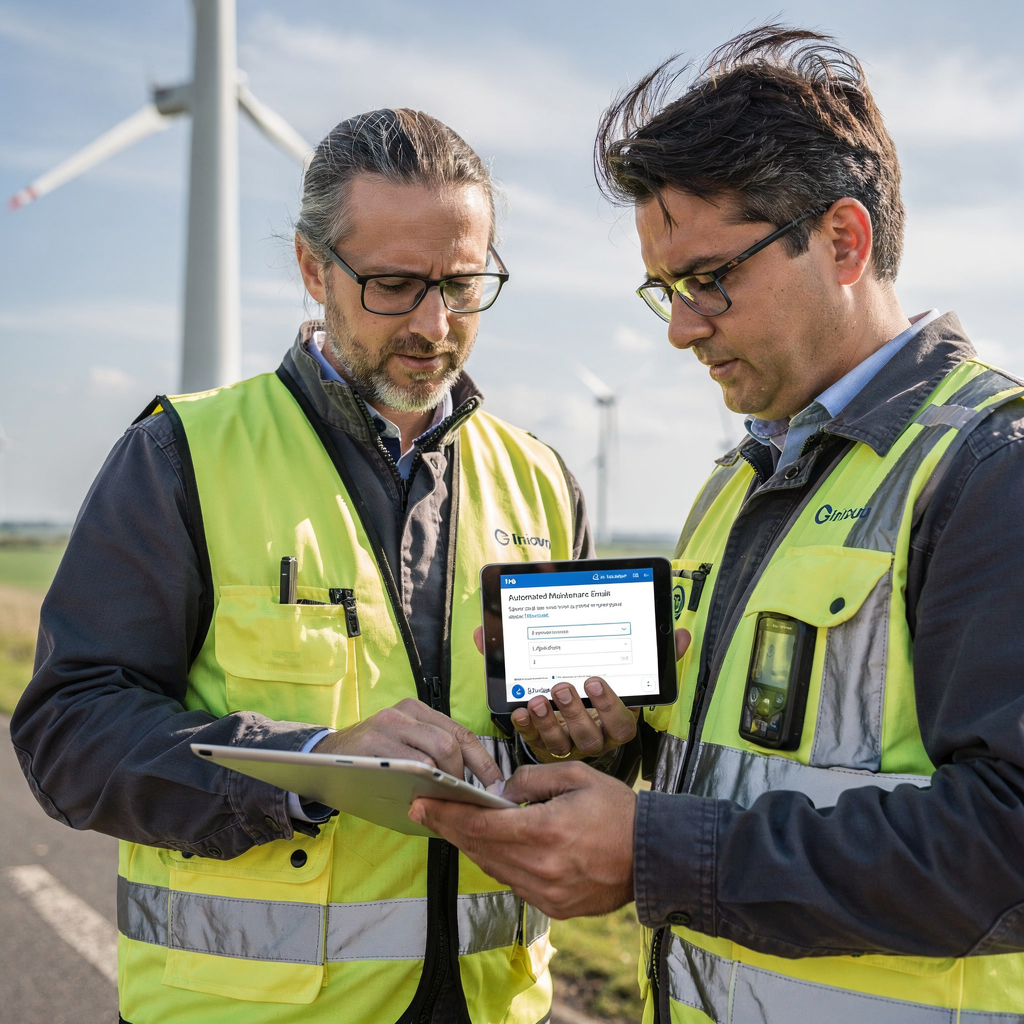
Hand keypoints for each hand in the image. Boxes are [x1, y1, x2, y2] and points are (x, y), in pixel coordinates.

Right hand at [313, 698, 502, 788]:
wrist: (322, 759)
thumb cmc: (371, 760)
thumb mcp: (403, 749)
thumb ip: (432, 759)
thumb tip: (474, 787)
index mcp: (419, 711)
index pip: (461, 733)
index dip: (483, 762)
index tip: (495, 785)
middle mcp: (405, 711)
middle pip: (452, 742)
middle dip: (466, 775)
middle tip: (468, 799)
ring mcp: (388, 724)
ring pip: (436, 751)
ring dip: (447, 782)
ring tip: (446, 800)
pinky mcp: (372, 741)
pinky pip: (409, 762)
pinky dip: (423, 782)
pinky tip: (423, 797)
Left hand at [410, 761, 634, 918]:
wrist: (653, 855)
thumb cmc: (618, 811)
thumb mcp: (576, 776)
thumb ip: (531, 779)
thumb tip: (500, 790)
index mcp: (544, 831)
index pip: (479, 825)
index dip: (446, 814)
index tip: (422, 803)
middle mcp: (540, 867)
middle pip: (478, 849)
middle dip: (449, 828)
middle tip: (427, 810)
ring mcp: (546, 892)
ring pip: (492, 868)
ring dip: (471, 846)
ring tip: (455, 825)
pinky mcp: (553, 906)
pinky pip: (513, 883)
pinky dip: (499, 863)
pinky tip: (494, 846)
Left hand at [472, 626, 690, 762]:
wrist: (579, 724)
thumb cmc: (605, 696)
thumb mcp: (632, 677)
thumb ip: (656, 657)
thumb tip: (681, 636)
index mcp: (617, 722)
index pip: (621, 723)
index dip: (608, 706)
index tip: (594, 681)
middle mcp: (596, 738)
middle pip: (590, 737)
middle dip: (575, 713)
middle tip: (562, 687)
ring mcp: (570, 744)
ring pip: (562, 744)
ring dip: (548, 723)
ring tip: (537, 700)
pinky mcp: (545, 745)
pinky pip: (534, 742)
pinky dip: (527, 727)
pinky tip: (520, 711)